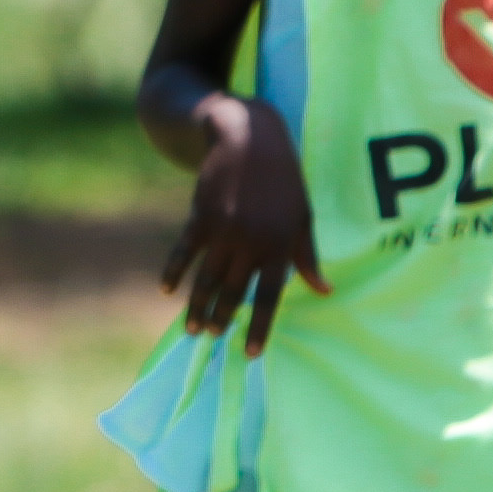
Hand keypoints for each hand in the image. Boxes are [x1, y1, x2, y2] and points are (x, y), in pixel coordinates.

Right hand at [160, 96, 325, 346]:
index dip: (259, 326)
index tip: (250, 353)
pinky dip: (174, 272)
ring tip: (192, 329)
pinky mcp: (200, 217)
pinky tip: (167, 291)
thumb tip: (325, 290)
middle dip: (222, 319)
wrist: (250, 138)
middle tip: (212, 338)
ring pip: (208, 278)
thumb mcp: (303, 216)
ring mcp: (224, 230)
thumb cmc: (284, 180)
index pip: (269, 296)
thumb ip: (308, 256)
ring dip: (198, 306)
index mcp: (281, 244)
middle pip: (234, 291)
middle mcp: (252, 242)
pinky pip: (183, 252)